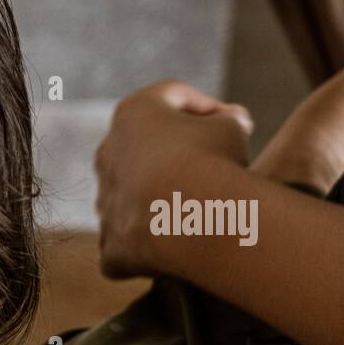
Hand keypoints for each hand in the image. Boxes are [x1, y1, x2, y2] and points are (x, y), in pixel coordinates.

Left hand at [93, 80, 253, 278]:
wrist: (193, 217)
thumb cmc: (214, 161)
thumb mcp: (232, 126)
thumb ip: (227, 119)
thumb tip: (230, 121)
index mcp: (131, 114)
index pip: (171, 99)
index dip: (210, 107)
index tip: (239, 123)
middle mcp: (107, 156)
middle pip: (147, 151)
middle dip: (181, 155)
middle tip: (218, 166)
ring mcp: (104, 203)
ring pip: (136, 198)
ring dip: (164, 200)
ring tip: (203, 208)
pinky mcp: (111, 246)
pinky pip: (130, 244)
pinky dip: (154, 245)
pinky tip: (183, 246)